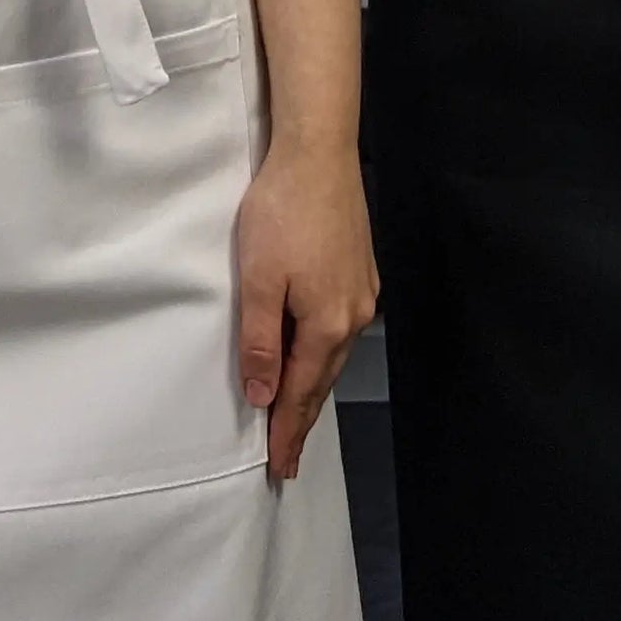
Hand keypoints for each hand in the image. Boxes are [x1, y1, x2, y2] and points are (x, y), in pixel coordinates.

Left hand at [235, 140, 377, 481]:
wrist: (319, 152)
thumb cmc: (282, 212)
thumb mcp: (258, 279)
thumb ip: (261, 341)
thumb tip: (264, 397)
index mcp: (327, 324)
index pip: (301, 394)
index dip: (287, 432)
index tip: (279, 468)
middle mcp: (353, 315)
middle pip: (322, 380)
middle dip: (303, 419)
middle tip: (288, 458)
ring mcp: (362, 292)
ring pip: (333, 355)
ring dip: (313, 387)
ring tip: (297, 415)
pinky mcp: (361, 270)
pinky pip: (340, 329)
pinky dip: (323, 354)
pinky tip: (314, 355)